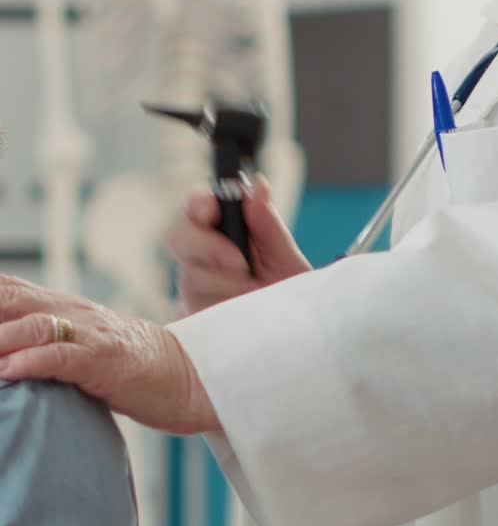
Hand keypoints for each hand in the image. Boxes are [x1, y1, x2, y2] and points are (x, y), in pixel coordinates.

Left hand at [0, 274, 219, 433]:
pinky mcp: (106, 360)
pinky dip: (31, 361)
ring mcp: (89, 333)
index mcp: (58, 306)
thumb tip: (4, 355)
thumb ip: (38, 341)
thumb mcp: (75, 346)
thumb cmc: (126, 367)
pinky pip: (64, 355)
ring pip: (30, 324)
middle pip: (7, 298)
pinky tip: (8, 372)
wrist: (188, 375)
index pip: (4, 288)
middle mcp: (69, 311)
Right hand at [166, 175, 311, 315]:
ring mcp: (192, 289)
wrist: (292, 339)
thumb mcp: (285, 260)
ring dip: (225, 286)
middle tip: (239, 263)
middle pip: (178, 237)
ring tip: (253, 295)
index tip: (213, 210)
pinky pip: (193, 311)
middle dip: (208, 247)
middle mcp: (200, 257)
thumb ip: (269, 224)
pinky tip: (240, 314)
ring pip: (189, 278)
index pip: (196, 205)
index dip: (199, 203)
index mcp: (222, 231)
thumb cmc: (288, 294)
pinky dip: (221, 311)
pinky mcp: (190, 319)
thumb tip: (258, 186)